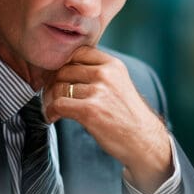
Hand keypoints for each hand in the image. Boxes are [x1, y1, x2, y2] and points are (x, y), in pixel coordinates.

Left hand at [43, 45, 171, 193]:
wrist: (143, 141)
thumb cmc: (127, 116)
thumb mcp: (118, 84)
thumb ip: (97, 73)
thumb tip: (63, 70)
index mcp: (113, 65)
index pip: (78, 52)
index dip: (63, 64)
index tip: (57, 77)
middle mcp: (106, 74)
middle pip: (64, 70)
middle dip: (52, 83)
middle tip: (49, 96)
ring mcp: (98, 92)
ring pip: (59, 87)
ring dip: (49, 99)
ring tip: (52, 109)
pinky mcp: (90, 110)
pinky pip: (58, 105)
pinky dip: (50, 111)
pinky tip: (52, 117)